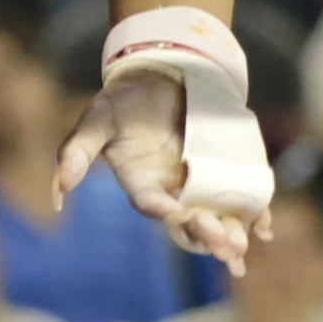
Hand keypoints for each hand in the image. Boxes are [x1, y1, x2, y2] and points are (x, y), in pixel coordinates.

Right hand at [54, 68, 269, 275]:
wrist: (160, 76)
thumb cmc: (124, 100)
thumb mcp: (97, 118)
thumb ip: (77, 150)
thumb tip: (59, 189)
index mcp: (140, 181)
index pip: (148, 201)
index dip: (159, 207)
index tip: (172, 210)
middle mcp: (170, 190)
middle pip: (187, 220)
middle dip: (204, 233)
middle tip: (221, 242)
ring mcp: (198, 184)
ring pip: (216, 217)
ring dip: (229, 234)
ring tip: (241, 245)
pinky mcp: (222, 173)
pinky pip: (239, 199)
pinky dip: (253, 214)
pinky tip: (263, 227)